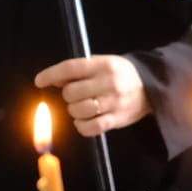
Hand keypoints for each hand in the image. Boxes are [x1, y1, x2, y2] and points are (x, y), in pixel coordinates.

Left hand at [33, 53, 149, 135]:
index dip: (51, 74)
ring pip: (78, 111)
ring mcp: (113, 102)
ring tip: (81, 107)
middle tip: (75, 95)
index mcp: (103, 65)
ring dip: (74, 111)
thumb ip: (79, 70)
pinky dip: (82, 126)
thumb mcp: (102, 63)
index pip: (70, 68)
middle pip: (71, 92)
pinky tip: (84, 121)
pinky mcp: (117, 119)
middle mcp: (108, 82)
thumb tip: (54, 80)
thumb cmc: (121, 74)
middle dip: (68, 95)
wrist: (151, 86)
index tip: (39, 81)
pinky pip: (91, 127)